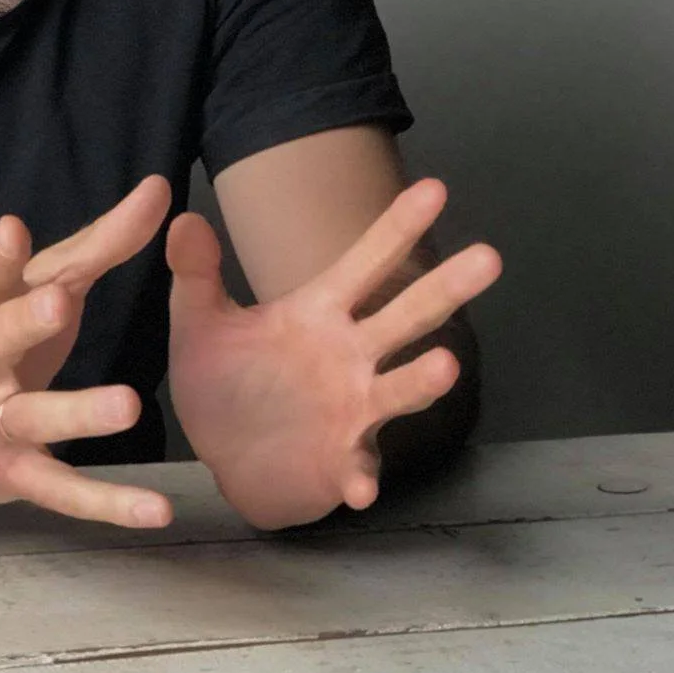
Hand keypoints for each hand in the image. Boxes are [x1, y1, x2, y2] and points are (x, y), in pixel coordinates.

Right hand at [0, 175, 175, 528]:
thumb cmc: (5, 337)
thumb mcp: (44, 284)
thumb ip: (103, 241)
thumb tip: (161, 189)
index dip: (0, 255)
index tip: (12, 229)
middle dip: (26, 320)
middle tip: (58, 302)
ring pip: (36, 417)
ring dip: (77, 412)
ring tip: (125, 405)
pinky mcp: (18, 475)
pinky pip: (65, 492)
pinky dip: (110, 503)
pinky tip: (156, 510)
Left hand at [166, 177, 501, 530]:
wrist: (223, 452)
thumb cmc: (225, 377)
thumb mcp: (199, 321)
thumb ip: (196, 273)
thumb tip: (183, 217)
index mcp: (319, 311)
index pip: (365, 261)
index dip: (397, 226)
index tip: (436, 187)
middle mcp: (350, 355)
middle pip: (404, 316)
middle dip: (445, 287)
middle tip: (490, 256)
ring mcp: (352, 409)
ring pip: (397, 389)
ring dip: (421, 381)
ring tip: (447, 365)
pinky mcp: (340, 460)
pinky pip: (358, 467)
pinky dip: (362, 475)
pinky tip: (361, 485)